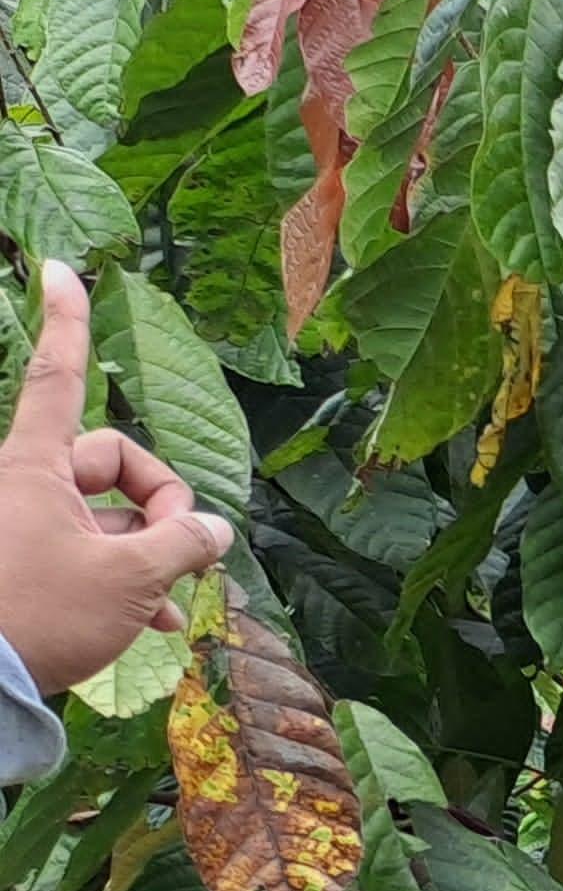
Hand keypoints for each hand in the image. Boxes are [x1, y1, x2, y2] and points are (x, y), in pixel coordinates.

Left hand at [0, 263, 233, 693]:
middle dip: (159, 502)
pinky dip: (120, 580)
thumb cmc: (40, 616)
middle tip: (184, 552)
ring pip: (101, 518)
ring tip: (169, 605)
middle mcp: (20, 485)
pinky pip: (81, 554)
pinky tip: (152, 623)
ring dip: (146, 553)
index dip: (69, 322)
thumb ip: (183, 544)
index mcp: (35, 467)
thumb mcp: (131, 581)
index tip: (60, 268)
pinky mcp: (17, 568)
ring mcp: (16, 526)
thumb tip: (214, 530)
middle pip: (110, 461)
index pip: (62, 378)